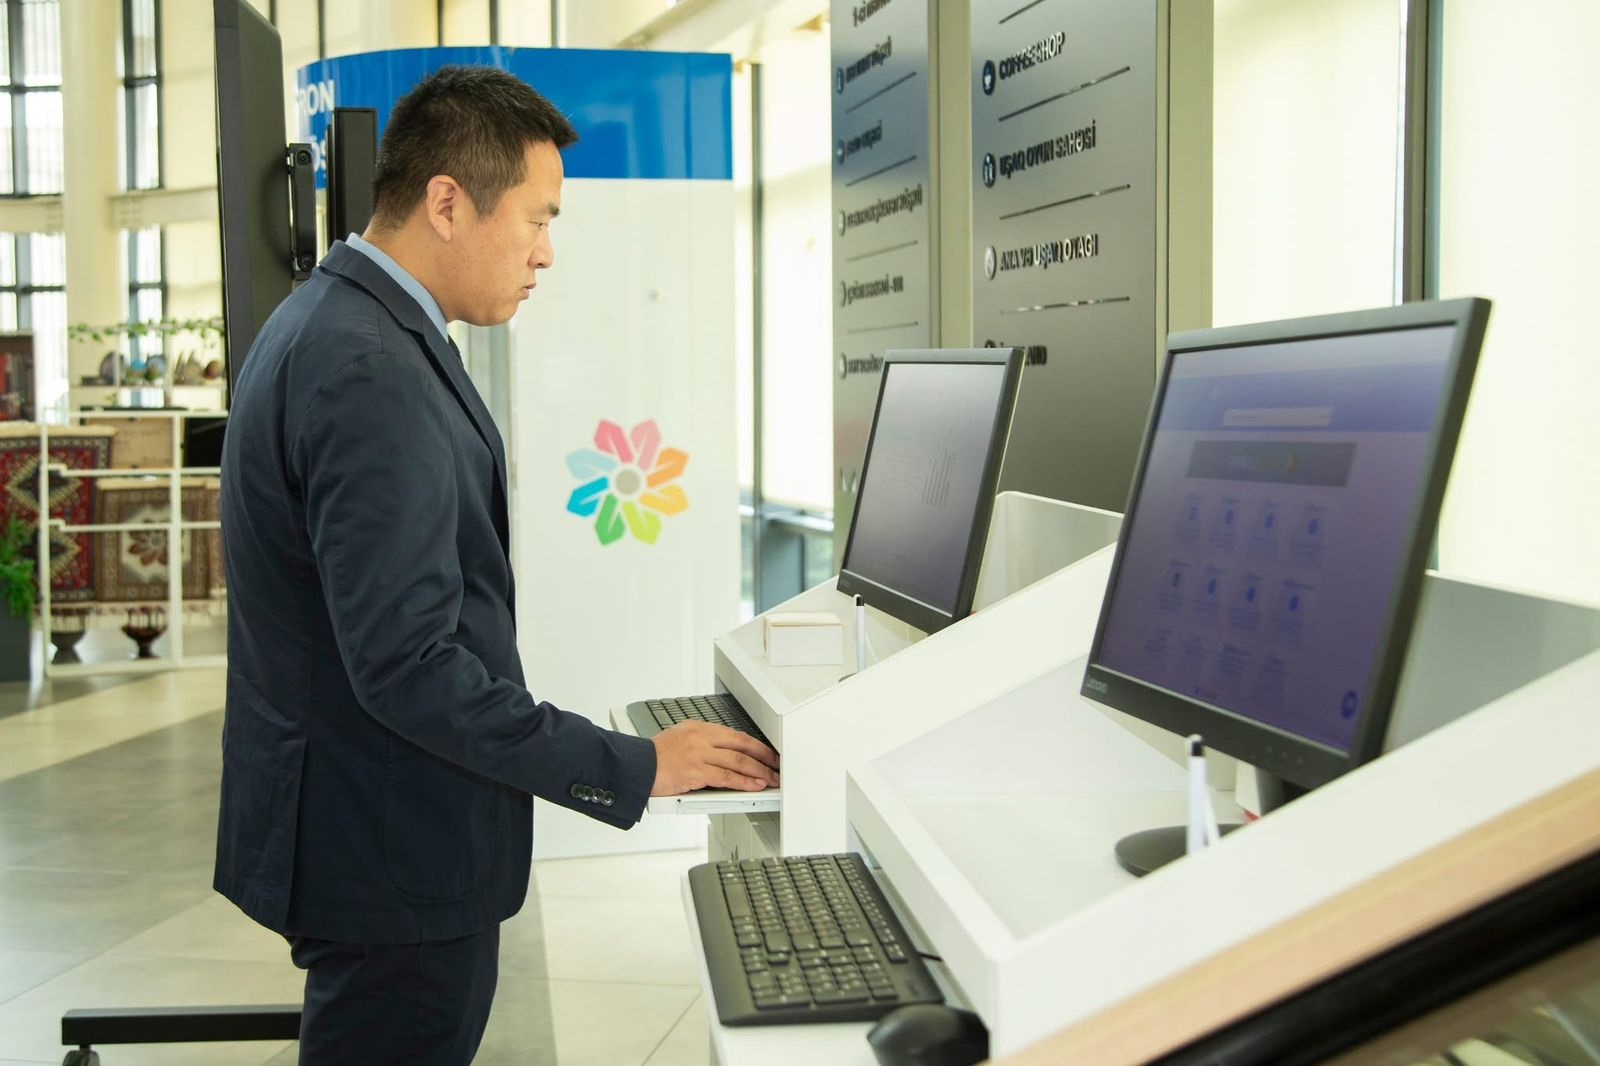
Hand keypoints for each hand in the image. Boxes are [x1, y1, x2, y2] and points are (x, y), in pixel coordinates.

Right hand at [651, 722, 779, 794]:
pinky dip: (744, 782)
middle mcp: (701, 738)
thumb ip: (701, 746)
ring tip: (772, 779)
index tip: (767, 752)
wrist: (635, 766)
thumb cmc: (653, 758)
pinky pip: (726, 777)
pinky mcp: (696, 772)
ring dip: (759, 771)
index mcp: (699, 728)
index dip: (755, 745)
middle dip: (764, 757)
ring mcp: (699, 754)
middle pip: (742, 745)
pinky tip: (755, 786)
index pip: (735, 735)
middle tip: (777, 765)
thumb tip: (723, 757)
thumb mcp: (679, 740)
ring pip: (738, 761)